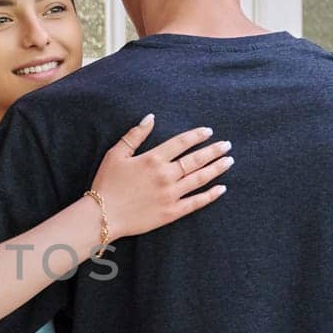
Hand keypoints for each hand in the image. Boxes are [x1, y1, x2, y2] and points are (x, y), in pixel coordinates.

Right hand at [90, 114, 232, 239]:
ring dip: (217, 169)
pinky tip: (222, 189)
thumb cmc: (107, 183)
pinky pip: (196, 202)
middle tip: (227, 145)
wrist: (103, 216)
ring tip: (229, 161)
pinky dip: (210, 195)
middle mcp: (166, 175)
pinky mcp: (172, 212)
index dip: (197, 136)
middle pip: (196, 160)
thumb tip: (150, 117)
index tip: (209, 131)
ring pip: (200, 179)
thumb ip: (135, 135)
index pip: (181, 143)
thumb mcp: (116, 154)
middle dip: (214, 151)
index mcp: (153, 159)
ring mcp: (171, 194)